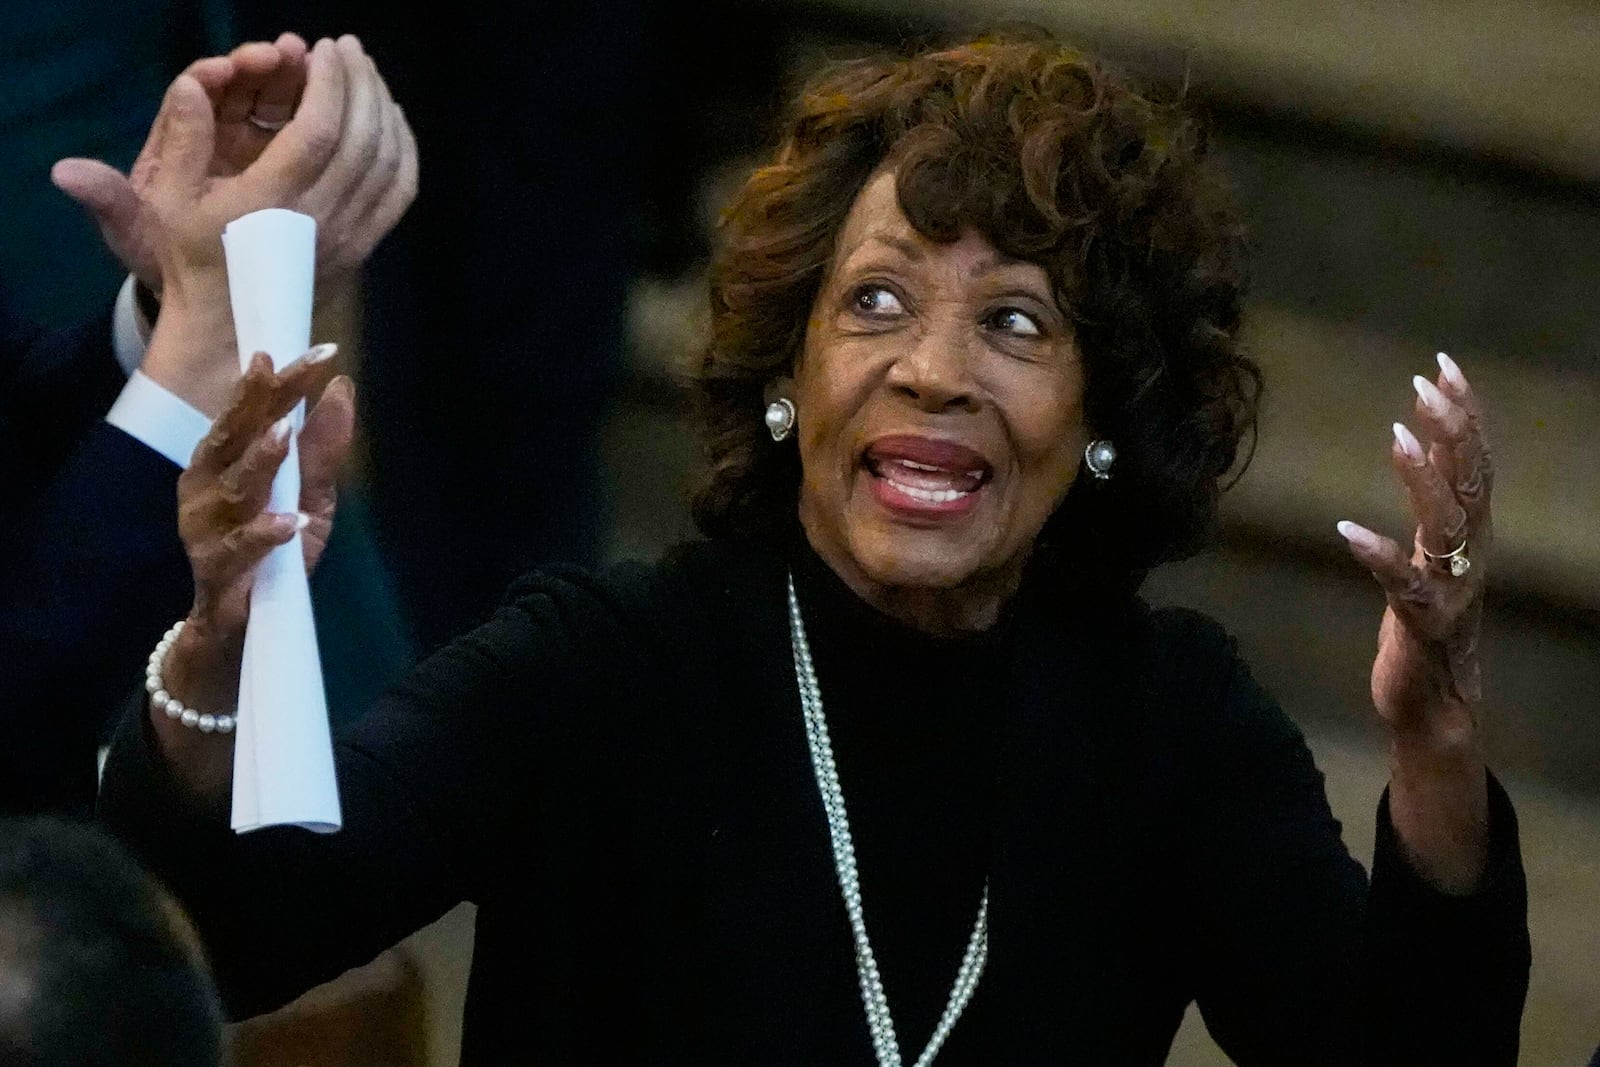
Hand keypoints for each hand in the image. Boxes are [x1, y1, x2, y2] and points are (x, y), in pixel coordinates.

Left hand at [50, 34, 310, 292]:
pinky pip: (311, 130)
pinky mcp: (293, 163)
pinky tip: (355, 109)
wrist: (210, 292)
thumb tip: (67, 173)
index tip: (234, 68)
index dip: (215, 76)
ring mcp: (260, 146)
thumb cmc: (170, 258)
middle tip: (295, 54)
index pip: (197, 93)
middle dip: (270, 66)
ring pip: (283, 100)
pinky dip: (329, 115)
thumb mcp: (135, 233)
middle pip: (246, 85)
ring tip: (328, 68)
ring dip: (305, 81)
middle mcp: (221, 135)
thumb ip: (109, 201)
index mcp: (181, 143)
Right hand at [52, 34, 416, 302]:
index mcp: (272, 201)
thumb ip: (181, 140)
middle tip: (350, 49)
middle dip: (361, 83)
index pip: (322, 130)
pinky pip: (400, 192)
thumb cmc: (195, 260)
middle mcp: (321, 217)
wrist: (232, 329)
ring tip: (368, 74)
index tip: (328, 49)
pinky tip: (391, 121)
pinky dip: (404, 149)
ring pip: (388, 162)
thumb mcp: (168, 203)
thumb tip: (190, 85)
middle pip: (363, 138)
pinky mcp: (365, 247)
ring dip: (384, 109)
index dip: (331, 83)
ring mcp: (349, 235)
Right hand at [177, 349, 353, 647]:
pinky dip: (267, 533)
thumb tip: (342, 387)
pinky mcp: (216, 568)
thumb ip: (322, 447)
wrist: (239, 628)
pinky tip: (293, 521)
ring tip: (284, 432)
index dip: (284, 380)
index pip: (255, 410)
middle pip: (233, 434)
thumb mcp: (310, 496)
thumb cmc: (273, 553)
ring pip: (233, 486)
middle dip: (262, 399)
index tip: (320, 350)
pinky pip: (242, 548)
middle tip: (286, 367)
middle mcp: (207, 484)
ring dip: (259, 459)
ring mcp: (206, 526)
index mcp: (224, 459)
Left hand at [1338, 352, 1493, 890]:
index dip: (1465, 414)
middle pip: (1471, 482)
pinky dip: (1378, 556)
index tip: (1444, 366)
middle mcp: (1469, 558)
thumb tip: (1420, 456)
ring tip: (1398, 435)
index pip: (1475, 464)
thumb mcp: (1428, 561)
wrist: (1433, 708)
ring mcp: (1450, 590)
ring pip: (1446, 525)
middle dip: (1453, 428)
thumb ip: (1431, 515)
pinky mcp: (1422, 624)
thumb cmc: (1423, 630)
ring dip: (1423, 479)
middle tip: (1427, 383)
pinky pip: (1402, 585)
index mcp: (1469, 539)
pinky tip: (1348, 532)